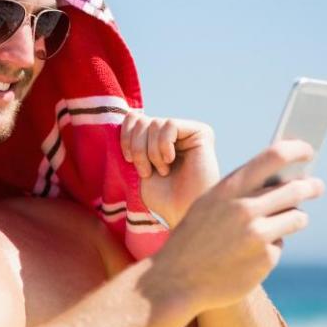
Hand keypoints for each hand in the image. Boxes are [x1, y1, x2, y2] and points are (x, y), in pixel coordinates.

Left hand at [119, 113, 219, 227]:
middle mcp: (175, 132)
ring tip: (162, 171)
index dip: (125, 136)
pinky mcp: (201, 132)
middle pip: (142, 120)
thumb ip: (135, 140)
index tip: (128, 160)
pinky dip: (163, 146)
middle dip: (137, 148)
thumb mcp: (139, 165)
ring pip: (155, 123)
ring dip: (150, 152)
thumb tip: (129, 115)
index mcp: (159, 138)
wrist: (181, 212)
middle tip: (147, 171)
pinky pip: (170, 125)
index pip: (134, 118)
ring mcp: (189, 131)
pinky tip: (170, 162)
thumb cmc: (162, 197)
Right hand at [152, 140, 324, 311]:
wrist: (176, 279)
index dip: (297, 150)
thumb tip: (282, 179)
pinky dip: (270, 247)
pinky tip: (250, 254)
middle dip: (310, 186)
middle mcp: (246, 208)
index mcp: (229, 188)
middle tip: (316, 186)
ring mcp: (258, 235)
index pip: (274, 156)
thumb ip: (240, 190)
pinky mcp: (266, 259)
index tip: (309, 150)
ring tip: (287, 220)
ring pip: (296, 217)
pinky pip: (279, 245)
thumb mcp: (208, 204)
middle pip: (296, 189)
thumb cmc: (193, 238)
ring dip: (295, 217)